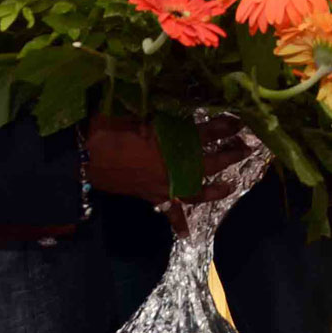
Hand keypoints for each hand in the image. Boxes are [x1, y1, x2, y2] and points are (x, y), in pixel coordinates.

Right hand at [86, 114, 249, 222]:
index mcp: (172, 139)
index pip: (209, 130)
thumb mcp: (141, 107)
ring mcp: (163, 183)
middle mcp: (173, 164)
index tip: (240, 119)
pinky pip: (167, 211)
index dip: (226, 125)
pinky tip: (189, 234)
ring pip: (196, 190)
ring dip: (215, 188)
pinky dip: (179, 223)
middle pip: (210, 160)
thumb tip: (182, 98)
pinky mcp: (151, 195)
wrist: (84, 153)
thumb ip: (165, 108)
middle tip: (247, 147)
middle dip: (230, 154)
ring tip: (232, 186)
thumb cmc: (111, 123)